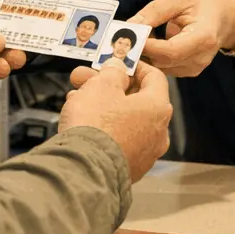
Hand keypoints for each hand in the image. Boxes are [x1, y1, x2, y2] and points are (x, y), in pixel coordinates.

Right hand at [60, 61, 171, 183]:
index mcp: (158, 108)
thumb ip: (112, 72)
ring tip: (76, 97)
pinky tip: (81, 120)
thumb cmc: (97, 125)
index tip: (117, 61)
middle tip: (86, 78)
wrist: (84, 172)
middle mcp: (158, 133)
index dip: (134, 65)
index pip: (154, 77)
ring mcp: (144, 154)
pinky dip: (103, 127)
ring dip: (102, 104)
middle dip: (108, 85)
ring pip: (123, 119)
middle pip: (135, 99)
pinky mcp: (127, 168)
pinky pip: (117, 139)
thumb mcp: (102, 85)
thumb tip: (118, 69)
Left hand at [130, 0, 234, 76]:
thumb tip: (129, 25)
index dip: (146, 46)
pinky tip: (149, 41)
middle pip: (163, 62)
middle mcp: (200, 58)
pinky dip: (153, 56)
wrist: (228, 16)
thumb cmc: (205, 0)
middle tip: (120, 35)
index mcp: (204, 37)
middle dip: (140, 50)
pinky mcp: (189, 71)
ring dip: (145, 53)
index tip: (125, 35)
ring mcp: (195, 67)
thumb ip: (155, 11)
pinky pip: (164, 67)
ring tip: (136, 34)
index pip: (170, 50)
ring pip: (160, 67)